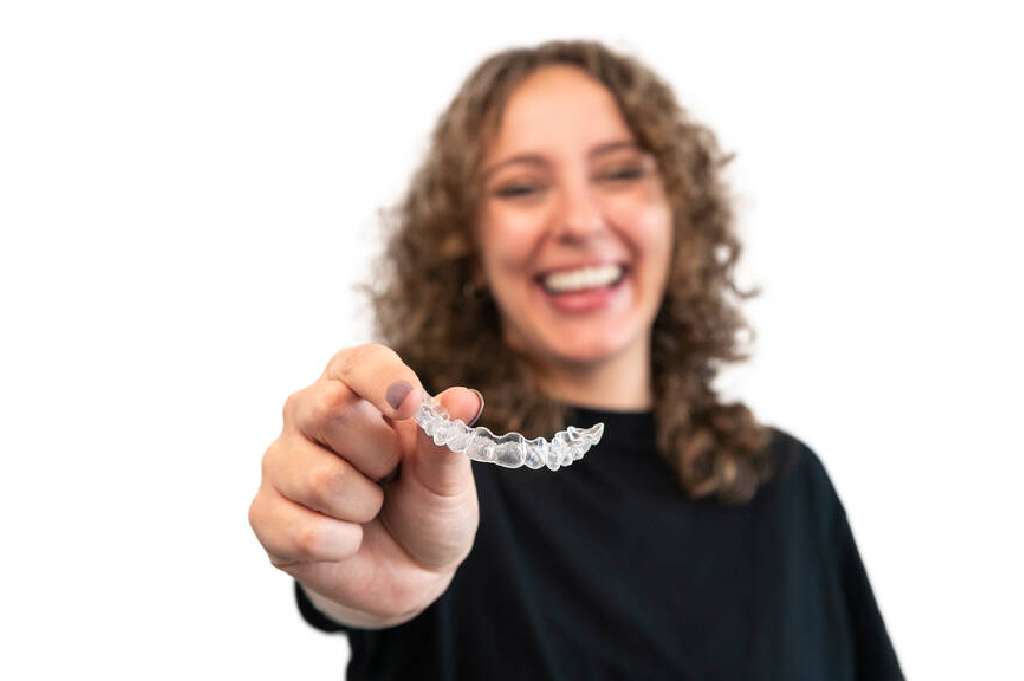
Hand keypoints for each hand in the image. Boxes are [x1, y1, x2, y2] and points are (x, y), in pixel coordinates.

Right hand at [248, 343, 482, 623]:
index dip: (385, 382)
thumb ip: (447, 439)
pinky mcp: (264, 514)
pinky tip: (347, 540)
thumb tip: (464, 401)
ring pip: (321, 479)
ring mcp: (280, 462)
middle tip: (391, 474)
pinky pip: (306, 532)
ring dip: (365, 508)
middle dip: (378, 454)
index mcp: (354, 384)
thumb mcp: (447, 475)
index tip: (413, 407)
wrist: (407, 569)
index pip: (361, 363)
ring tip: (370, 509)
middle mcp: (307, 411)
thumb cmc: (426, 504)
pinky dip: (343, 545)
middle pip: (327, 409)